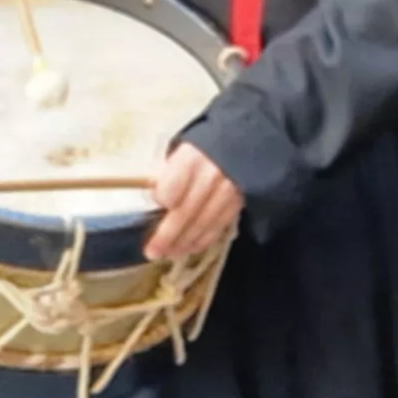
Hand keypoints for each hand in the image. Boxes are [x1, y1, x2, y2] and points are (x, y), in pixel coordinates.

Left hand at [147, 142, 242, 260]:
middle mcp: (210, 175)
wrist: (244, 143)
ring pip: (202, 223)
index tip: (156, 205)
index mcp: (191, 158)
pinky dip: (203, 240)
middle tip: (153, 252)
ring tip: (169, 254)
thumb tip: (152, 193)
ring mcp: (227, 191)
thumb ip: (166, 170)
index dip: (162, 199)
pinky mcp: (238, 203)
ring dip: (184, 242)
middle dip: (167, 236)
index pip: (172, 187)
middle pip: (186, 211)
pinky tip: (190, 247)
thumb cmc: (202, 150)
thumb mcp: (181, 149)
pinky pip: (218, 226)